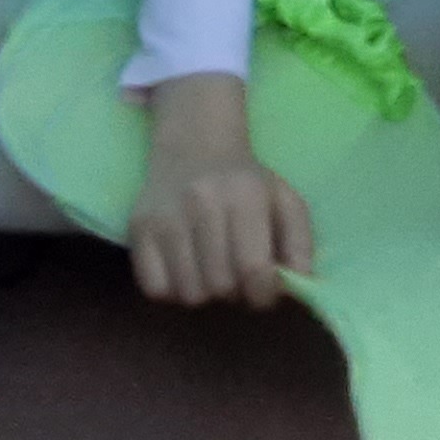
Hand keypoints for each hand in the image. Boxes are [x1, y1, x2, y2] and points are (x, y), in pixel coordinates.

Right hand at [128, 72, 314, 307]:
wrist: (195, 145)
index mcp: (245, 197)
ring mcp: (165, 218)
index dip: (263, 293)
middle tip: (236, 277)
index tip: (264, 292)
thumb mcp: (284, 200)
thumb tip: (300, 283)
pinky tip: (185, 269)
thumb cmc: (247, 181)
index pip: (253, 268)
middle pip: (220, 285)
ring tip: (212, 271)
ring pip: (188, 292)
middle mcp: (202, 205)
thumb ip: (300, 242)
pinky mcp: (138, 230)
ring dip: (205, 293)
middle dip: (235, 292)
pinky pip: (154, 288)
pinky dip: (173, 290)